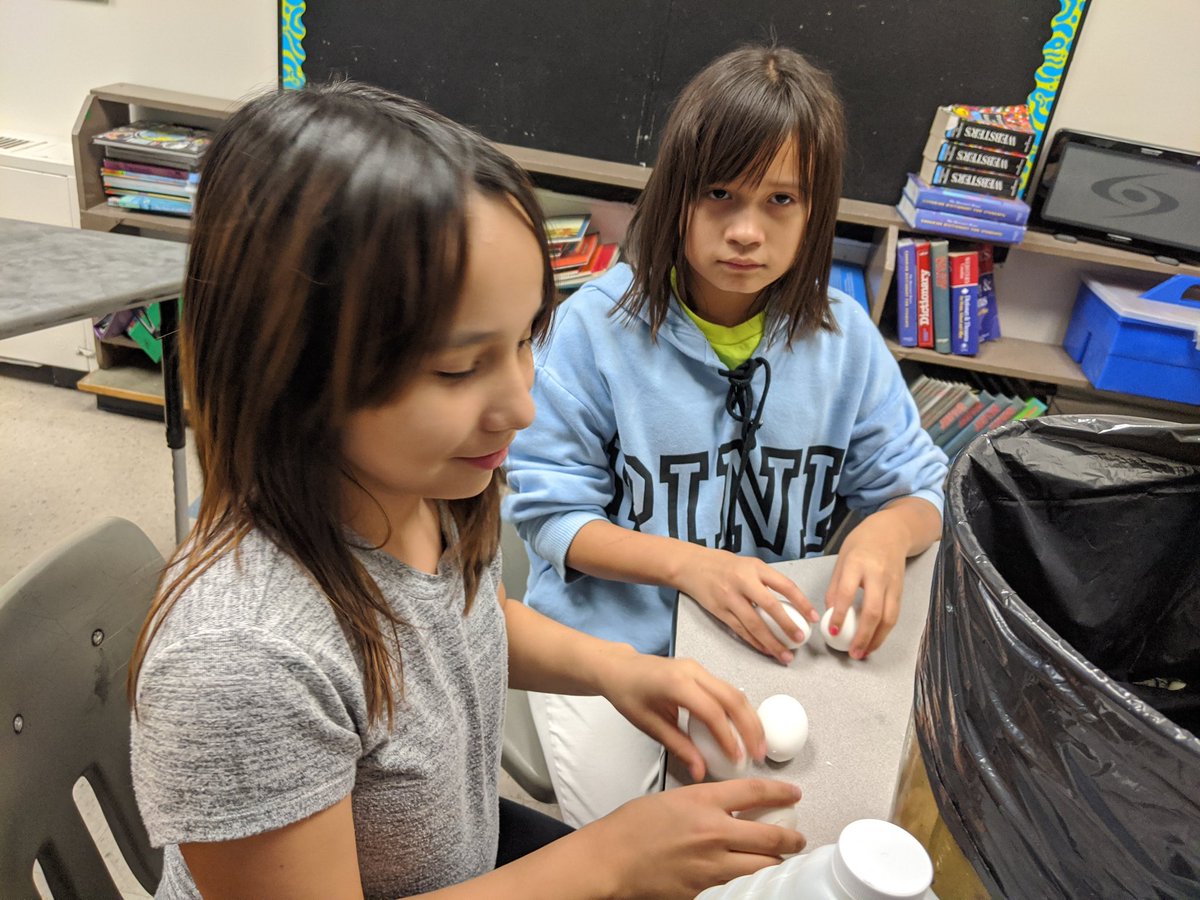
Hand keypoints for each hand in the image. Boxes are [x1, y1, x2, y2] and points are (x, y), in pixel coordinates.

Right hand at [582, 779, 805, 899]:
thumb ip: (706, 801)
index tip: (794, 794)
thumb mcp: (674, 798)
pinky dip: (746, 878)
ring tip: (779, 859)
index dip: (782, 793)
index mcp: (704, 802)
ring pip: (762, 866)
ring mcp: (710, 865)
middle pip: (771, 837)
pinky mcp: (704, 890)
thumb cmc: (632, 827)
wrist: (611, 859)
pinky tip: (747, 875)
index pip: (756, 792)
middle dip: (792, 838)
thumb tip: (732, 806)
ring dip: (775, 862)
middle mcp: (713, 832)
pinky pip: (736, 884)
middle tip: (797, 837)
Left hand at [596, 648, 764, 780]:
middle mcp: (693, 671)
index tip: (737, 759)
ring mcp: (699, 668)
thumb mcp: (649, 725)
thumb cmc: (628, 694)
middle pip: (732, 698)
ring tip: (758, 744)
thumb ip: (678, 747)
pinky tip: (745, 728)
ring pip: (734, 691)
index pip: (712, 712)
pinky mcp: (701, 671)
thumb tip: (701, 772)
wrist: (619, 668)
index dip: (728, 737)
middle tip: (759, 754)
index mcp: (676, 684)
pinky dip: (740, 710)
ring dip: (750, 718)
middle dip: (750, 727)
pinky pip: (727, 689)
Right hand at [674, 545, 817, 663]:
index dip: (802, 603)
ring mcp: (729, 598)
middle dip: (787, 626)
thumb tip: (791, 603)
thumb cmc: (723, 565)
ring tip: (784, 656)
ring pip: (754, 624)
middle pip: (770, 607)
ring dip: (771, 642)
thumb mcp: (749, 564)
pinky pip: (740, 630)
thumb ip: (767, 580)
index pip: (784, 586)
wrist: (690, 566)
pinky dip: (754, 642)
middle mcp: (743, 582)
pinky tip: (765, 650)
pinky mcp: (719, 611)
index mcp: (755, 568)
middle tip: (800, 640)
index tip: (813, 617)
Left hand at [823, 513, 909, 658]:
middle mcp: (878, 575)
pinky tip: (875, 640)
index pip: (848, 593)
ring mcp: (893, 584)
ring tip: (864, 653)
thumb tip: (830, 612)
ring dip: (877, 639)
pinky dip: (885, 631)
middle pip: (874, 611)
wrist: (893, 531)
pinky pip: (894, 615)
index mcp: (858, 564)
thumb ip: (836, 586)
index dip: (840, 615)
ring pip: (889, 617)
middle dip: (863, 636)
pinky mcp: (901, 590)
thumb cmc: (862, 543)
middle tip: (853, 653)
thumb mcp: (842, 559)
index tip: (832, 631)